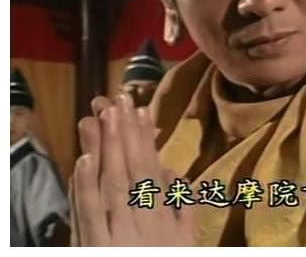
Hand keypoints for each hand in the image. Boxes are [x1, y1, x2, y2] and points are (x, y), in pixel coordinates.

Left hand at [71, 94, 195, 245]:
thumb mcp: (188, 239)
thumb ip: (184, 205)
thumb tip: (170, 169)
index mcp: (163, 214)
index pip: (150, 168)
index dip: (143, 138)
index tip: (137, 109)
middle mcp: (139, 218)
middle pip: (128, 168)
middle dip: (121, 133)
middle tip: (115, 100)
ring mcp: (113, 231)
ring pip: (107, 183)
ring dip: (102, 148)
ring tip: (98, 116)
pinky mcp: (92, 246)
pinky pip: (87, 212)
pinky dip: (84, 185)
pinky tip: (82, 160)